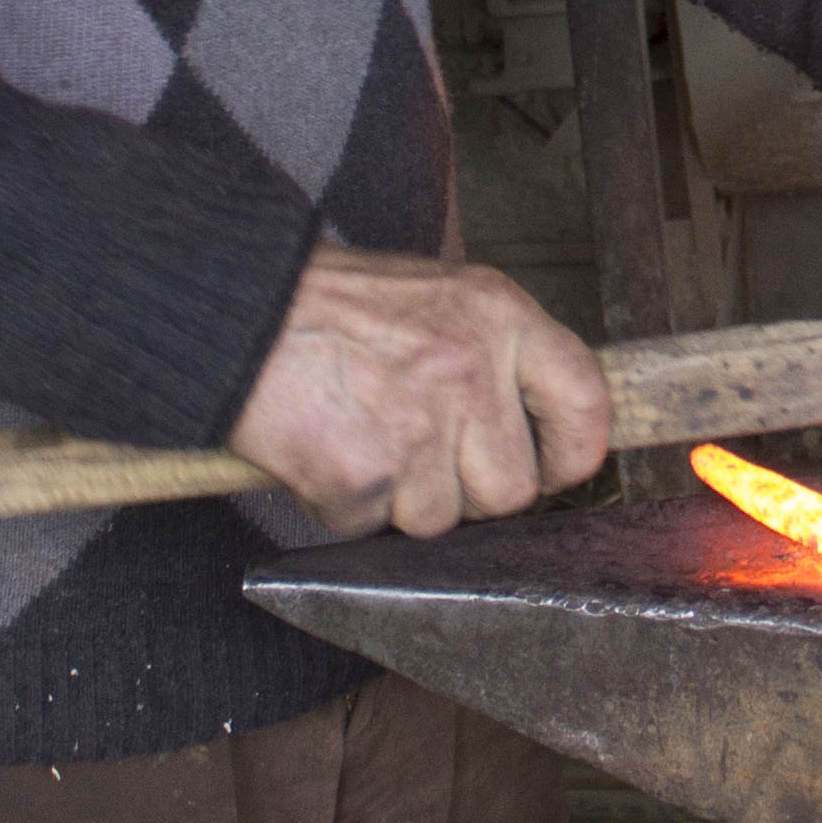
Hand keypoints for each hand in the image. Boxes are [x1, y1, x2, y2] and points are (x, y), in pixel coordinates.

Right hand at [226, 244, 610, 536]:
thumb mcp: (437, 296)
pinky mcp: (360, 473)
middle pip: (512, 490)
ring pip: (440, 520)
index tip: (550, 468)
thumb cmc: (332, 304)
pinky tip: (324, 451)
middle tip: (419, 451)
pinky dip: (343, 505)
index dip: (572, 453)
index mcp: (498, 315)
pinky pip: (370, 526)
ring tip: (362, 438)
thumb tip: (533, 433)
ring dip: (400, 499)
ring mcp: (416, 426)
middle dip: (468, 491)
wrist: (235, 307)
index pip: (586, 402)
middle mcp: (468, 369)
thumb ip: (493, 355)